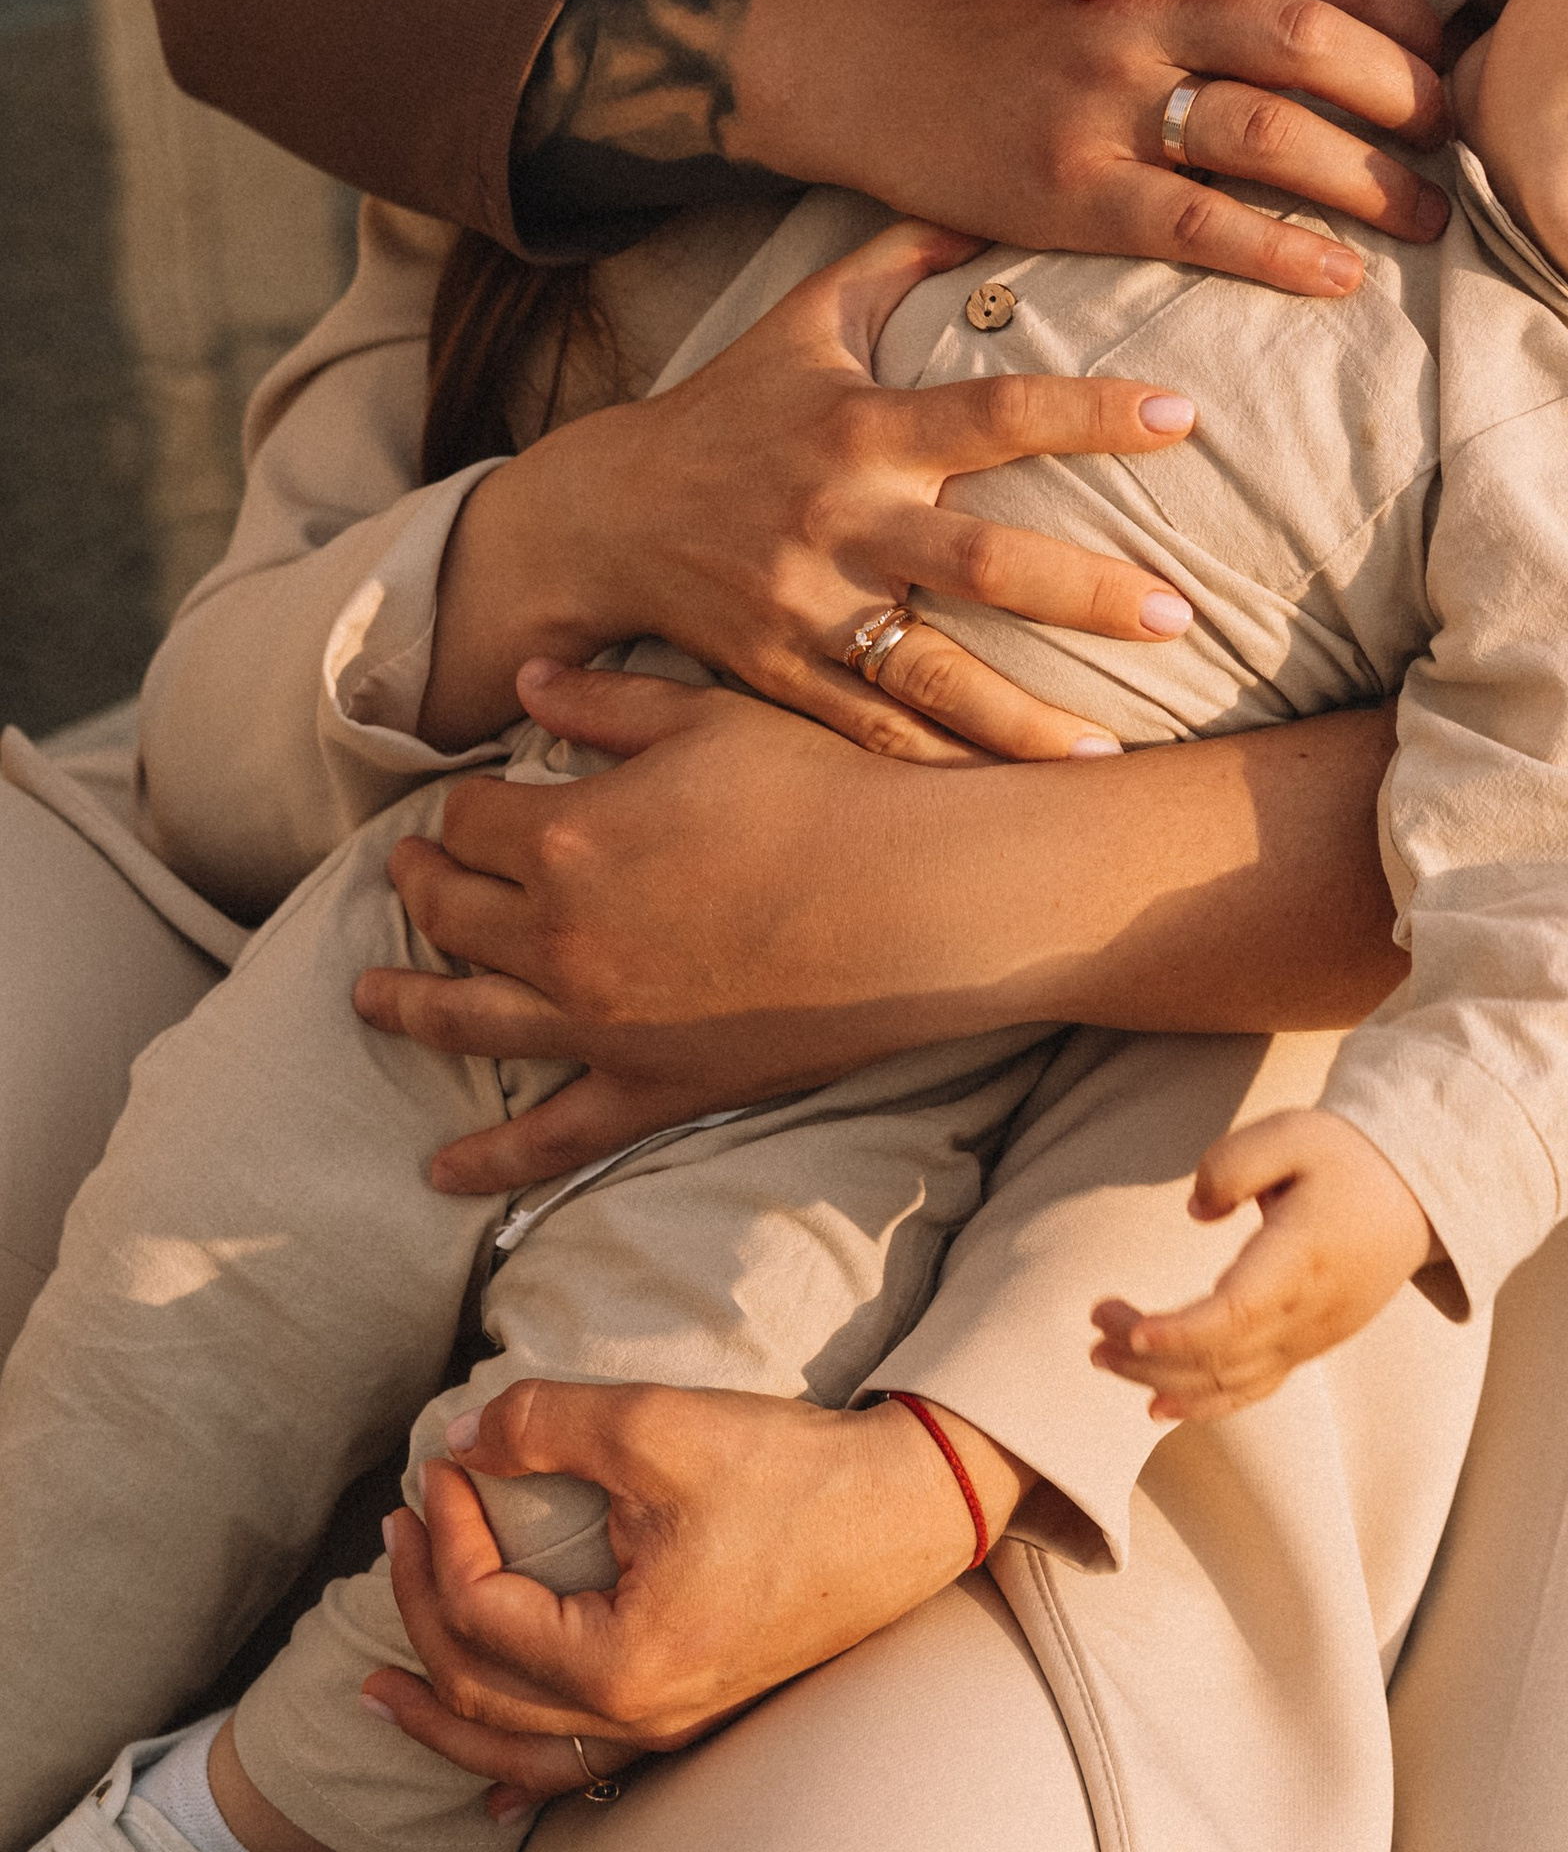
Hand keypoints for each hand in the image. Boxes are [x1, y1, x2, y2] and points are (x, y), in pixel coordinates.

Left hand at [360, 669, 936, 1190]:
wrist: (915, 897)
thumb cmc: (822, 790)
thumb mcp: (707, 719)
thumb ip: (605, 702)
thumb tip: (526, 680)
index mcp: (564, 838)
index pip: (472, 821)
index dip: (466, 806)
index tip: (478, 799)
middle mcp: (559, 937)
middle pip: (455, 913)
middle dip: (422, 887)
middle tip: (406, 875)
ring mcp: (598, 1024)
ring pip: (469, 1019)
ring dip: (409, 1005)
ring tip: (368, 1000)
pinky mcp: (650, 1085)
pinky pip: (552, 1136)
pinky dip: (492, 1159)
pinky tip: (443, 1171)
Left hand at [364, 1380, 1024, 1818]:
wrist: (909, 1505)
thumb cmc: (790, 1471)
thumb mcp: (656, 1426)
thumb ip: (547, 1425)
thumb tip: (467, 1437)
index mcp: (621, 1660)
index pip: (484, 1610)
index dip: (444, 1535)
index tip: (442, 1467)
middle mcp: (640, 1715)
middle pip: (484, 1696)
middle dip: (420, 1614)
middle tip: (396, 1538)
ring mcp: (672, 1724)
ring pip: (522, 1754)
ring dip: (445, 1718)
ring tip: (385, 1691)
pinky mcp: (699, 1708)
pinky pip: (584, 1768)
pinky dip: (521, 1770)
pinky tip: (495, 1780)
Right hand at [423, 213, 1202, 759]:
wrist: (598, 515)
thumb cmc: (728, 406)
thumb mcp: (804, 317)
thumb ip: (899, 257)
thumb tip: (994, 202)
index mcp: (860, 426)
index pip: (993, 411)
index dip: (1087, 412)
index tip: (1182, 415)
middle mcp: (839, 519)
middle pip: (977, 562)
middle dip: (1079, 593)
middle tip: (1176, 613)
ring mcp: (807, 608)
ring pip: (928, 676)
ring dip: (1022, 719)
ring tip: (1112, 753)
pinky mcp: (780, 677)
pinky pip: (871, 734)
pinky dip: (941, 767)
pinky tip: (1016, 796)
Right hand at [731, 0, 1449, 299]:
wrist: (859, 56)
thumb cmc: (1005, 4)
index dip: (1411, 13)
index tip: (1451, 56)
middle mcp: (1144, 16)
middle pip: (1316, 38)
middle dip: (1409, 93)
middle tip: (1455, 140)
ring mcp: (1106, 106)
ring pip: (1270, 133)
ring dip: (1372, 180)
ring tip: (1427, 218)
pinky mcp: (1071, 192)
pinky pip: (1199, 225)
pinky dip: (1283, 252)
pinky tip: (1341, 277)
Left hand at [1089, 1106, 1433, 1421]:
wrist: (1419, 1193)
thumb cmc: (1350, 1158)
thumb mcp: (1293, 1132)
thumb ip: (1234, 1164)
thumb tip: (1196, 1210)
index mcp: (1302, 1258)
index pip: (1235, 1315)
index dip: (1179, 1332)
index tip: (1129, 1328)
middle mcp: (1307, 1313)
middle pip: (1219, 1356)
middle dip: (1147, 1354)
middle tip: (1094, 1327)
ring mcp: (1310, 1338)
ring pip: (1230, 1382)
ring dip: (1162, 1380)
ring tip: (1105, 1357)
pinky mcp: (1310, 1345)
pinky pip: (1253, 1389)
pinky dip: (1205, 1405)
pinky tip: (1159, 1407)